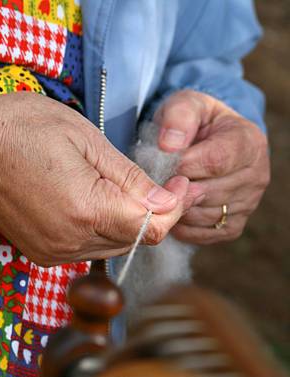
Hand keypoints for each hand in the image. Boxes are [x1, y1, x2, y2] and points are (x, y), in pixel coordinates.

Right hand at [0, 92, 189, 265]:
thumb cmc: (24, 129)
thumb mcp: (86, 139)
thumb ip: (130, 178)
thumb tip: (165, 202)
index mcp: (86, 211)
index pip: (152, 228)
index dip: (174, 208)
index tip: (179, 184)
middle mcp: (71, 242)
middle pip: (136, 242)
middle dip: (154, 215)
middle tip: (157, 185)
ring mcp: (54, 253)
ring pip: (114, 248)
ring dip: (128, 225)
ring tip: (123, 191)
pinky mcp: (42, 254)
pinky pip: (88, 250)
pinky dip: (102, 232)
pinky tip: (96, 205)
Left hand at [155, 90, 269, 244]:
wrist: (207, 142)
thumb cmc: (195, 123)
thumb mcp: (186, 105)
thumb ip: (177, 117)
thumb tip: (168, 145)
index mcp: (249, 142)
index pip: (215, 161)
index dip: (182, 166)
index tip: (161, 163)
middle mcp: (256, 175)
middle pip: (208, 192)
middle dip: (177, 188)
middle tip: (157, 181)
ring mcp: (249, 203)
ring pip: (205, 216)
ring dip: (178, 208)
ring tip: (164, 193)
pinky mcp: (234, 225)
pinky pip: (206, 234)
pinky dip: (184, 227)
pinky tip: (173, 211)